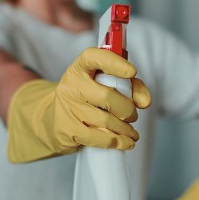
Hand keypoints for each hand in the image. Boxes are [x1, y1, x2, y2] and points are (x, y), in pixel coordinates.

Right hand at [7, 48, 151, 162]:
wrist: (53, 120)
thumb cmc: (86, 100)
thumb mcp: (103, 84)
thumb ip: (130, 86)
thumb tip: (145, 101)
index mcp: (79, 68)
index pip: (94, 57)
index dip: (114, 63)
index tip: (132, 72)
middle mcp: (70, 85)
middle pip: (108, 96)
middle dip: (127, 109)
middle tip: (132, 115)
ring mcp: (67, 108)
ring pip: (106, 120)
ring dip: (125, 129)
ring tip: (130, 131)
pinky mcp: (68, 130)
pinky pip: (99, 138)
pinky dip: (118, 142)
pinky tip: (126, 142)